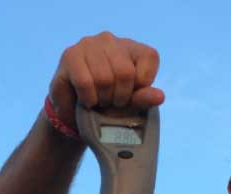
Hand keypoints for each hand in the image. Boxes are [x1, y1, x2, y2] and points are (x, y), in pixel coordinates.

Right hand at [49, 31, 163, 131]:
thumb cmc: (107, 106)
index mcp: (131, 48)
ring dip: (102, 100)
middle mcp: (110, 40)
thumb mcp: (130, 105)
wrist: (75, 115)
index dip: (142, 85)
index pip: (149, 57)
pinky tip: (87, 101)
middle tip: (112, 103)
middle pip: (125, 71)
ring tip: (99, 102)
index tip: (130, 95)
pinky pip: (85, 82)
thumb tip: (160, 96)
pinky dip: (89, 99)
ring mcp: (89, 44)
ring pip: (104, 78)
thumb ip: (143, 98)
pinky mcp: (70, 55)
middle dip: (120, 97)